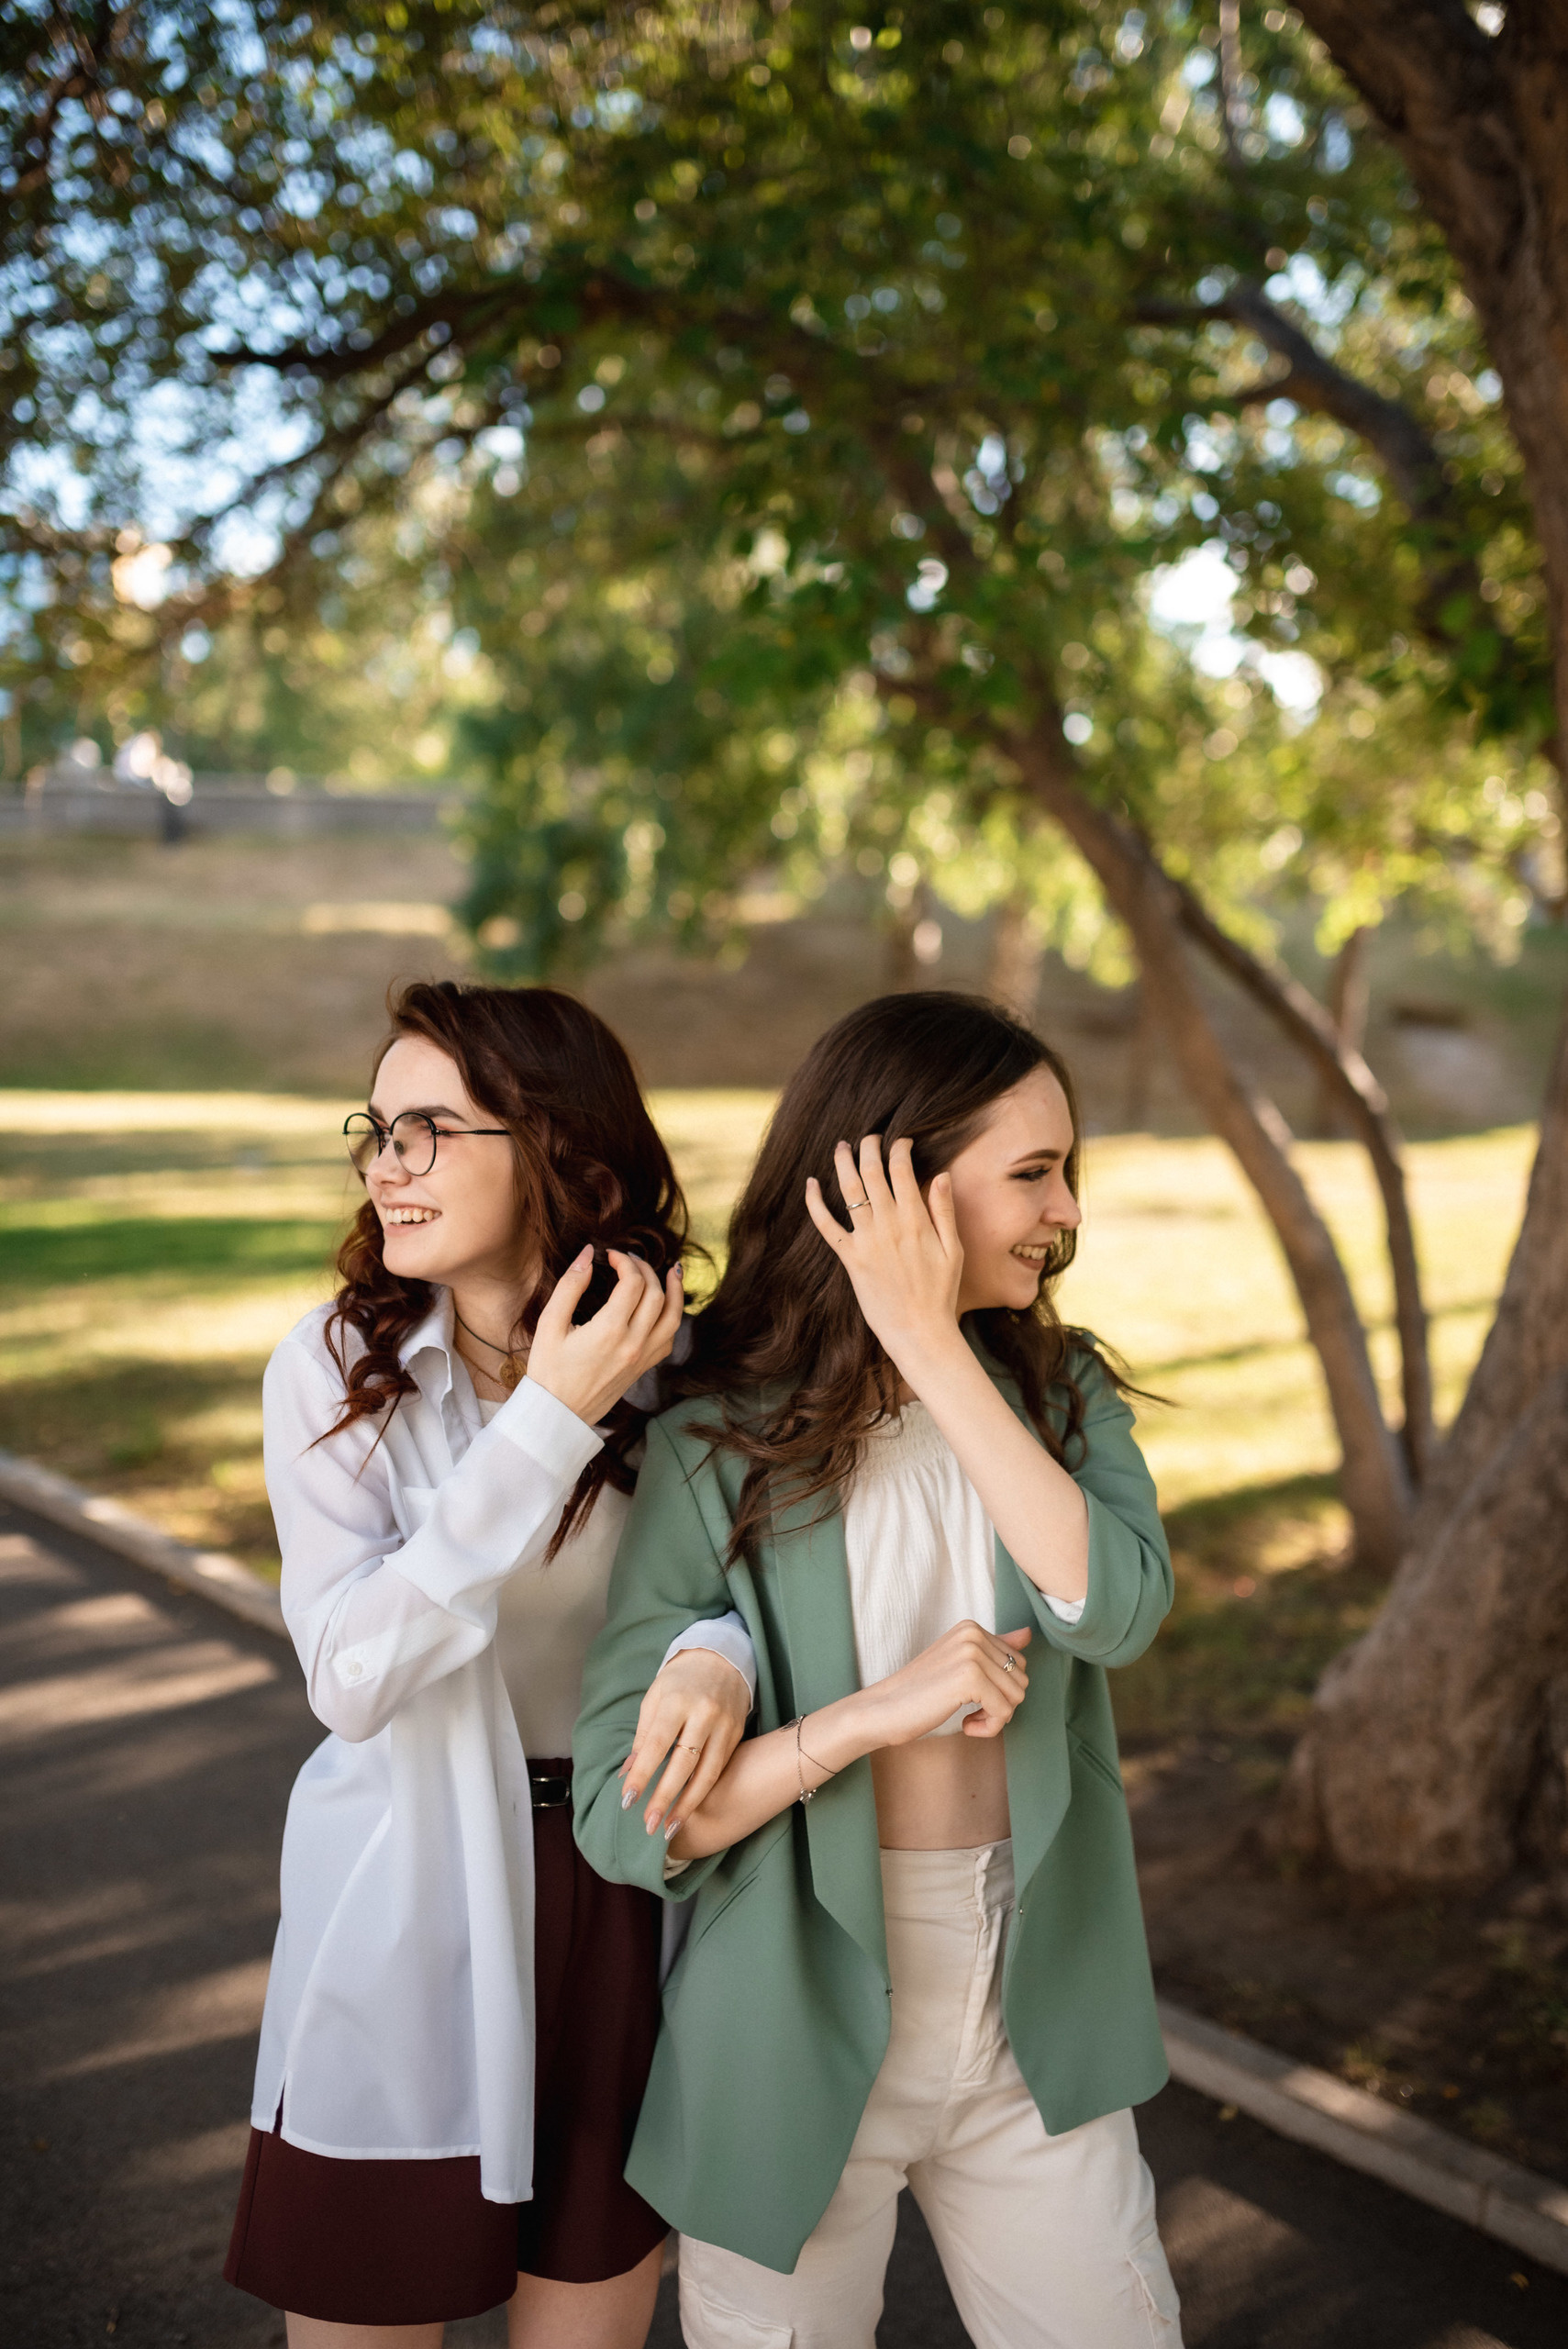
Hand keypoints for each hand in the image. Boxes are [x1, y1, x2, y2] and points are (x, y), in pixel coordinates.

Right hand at [526, 1246, 682, 1426]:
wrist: (557, 1414)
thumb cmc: (548, 1370)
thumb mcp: (550, 1324)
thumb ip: (570, 1286)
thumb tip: (587, 1253)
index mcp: (610, 1331)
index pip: (633, 1283)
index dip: (625, 1261)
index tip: (610, 1254)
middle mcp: (633, 1344)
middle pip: (655, 1294)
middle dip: (645, 1269)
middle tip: (629, 1259)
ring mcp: (642, 1358)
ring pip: (673, 1317)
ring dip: (674, 1291)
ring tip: (672, 1271)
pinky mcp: (643, 1368)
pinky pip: (668, 1339)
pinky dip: (672, 1317)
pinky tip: (665, 1306)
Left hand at [617, 1649, 751, 1836]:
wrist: (721, 1658)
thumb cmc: (679, 1680)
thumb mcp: (654, 1698)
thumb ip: (642, 1736)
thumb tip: (627, 1774)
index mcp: (677, 1701)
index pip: (657, 1744)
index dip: (642, 1774)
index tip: (627, 1801)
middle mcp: (704, 1713)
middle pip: (684, 1763)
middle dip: (665, 1797)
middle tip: (649, 1826)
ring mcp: (725, 1725)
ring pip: (707, 1773)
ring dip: (688, 1804)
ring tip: (670, 1828)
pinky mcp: (737, 1735)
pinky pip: (719, 1769)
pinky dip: (703, 1792)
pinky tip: (689, 1808)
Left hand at [804, 1134, 963, 1380]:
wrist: (919, 1331)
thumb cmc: (941, 1293)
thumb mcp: (954, 1250)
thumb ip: (945, 1211)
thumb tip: (941, 1175)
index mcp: (916, 1220)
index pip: (902, 1170)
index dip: (899, 1149)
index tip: (900, 1141)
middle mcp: (889, 1225)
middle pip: (872, 1173)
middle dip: (869, 1148)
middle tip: (868, 1138)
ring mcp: (867, 1242)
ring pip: (849, 1192)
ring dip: (843, 1164)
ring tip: (841, 1147)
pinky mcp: (850, 1259)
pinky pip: (827, 1226)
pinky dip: (815, 1204)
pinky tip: (811, 1185)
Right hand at [859, 1622, 1031, 1746]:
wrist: (884, 1709)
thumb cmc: (920, 1693)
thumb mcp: (960, 1664)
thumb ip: (995, 1648)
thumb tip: (1028, 1633)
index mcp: (972, 1628)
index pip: (1017, 1663)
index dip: (999, 1690)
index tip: (972, 1699)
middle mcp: (973, 1634)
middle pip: (1021, 1680)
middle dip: (1001, 1705)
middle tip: (971, 1712)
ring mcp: (971, 1654)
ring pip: (1017, 1696)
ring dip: (995, 1718)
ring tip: (968, 1718)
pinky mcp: (969, 1678)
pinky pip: (1004, 1711)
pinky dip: (989, 1727)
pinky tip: (965, 1726)